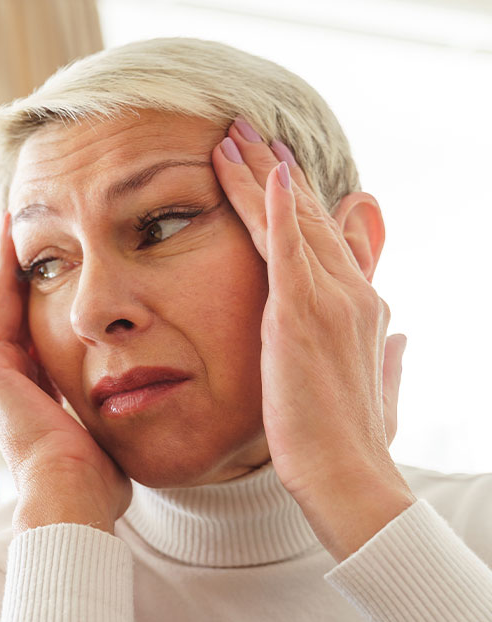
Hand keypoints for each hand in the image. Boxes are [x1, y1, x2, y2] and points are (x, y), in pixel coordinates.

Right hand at [0, 215, 131, 534]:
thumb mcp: (111, 431)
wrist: (71, 488)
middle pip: (12, 312)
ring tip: (3, 228)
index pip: (37, 336)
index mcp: (37, 395)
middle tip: (22, 233)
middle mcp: (8, 383)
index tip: (52, 274)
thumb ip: (119, 414)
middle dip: (17, 271)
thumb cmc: (96, 478)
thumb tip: (146, 410)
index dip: (42, 302)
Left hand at [212, 118, 414, 560]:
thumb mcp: (377, 386)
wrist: (347, 475)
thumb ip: (388, 356)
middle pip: (306, 217)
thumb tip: (403, 338)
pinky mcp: (302, 316)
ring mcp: (328, 301)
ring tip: (233, 137)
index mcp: (361, 307)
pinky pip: (288, 249)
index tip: (278, 166)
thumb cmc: (352, 441)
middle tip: (245, 131)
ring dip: (259, 175)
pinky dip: (276, 209)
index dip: (299, 200)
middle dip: (273, 171)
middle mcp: (349, 294)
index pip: (326, 238)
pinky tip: (266, 172)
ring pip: (290, 222)